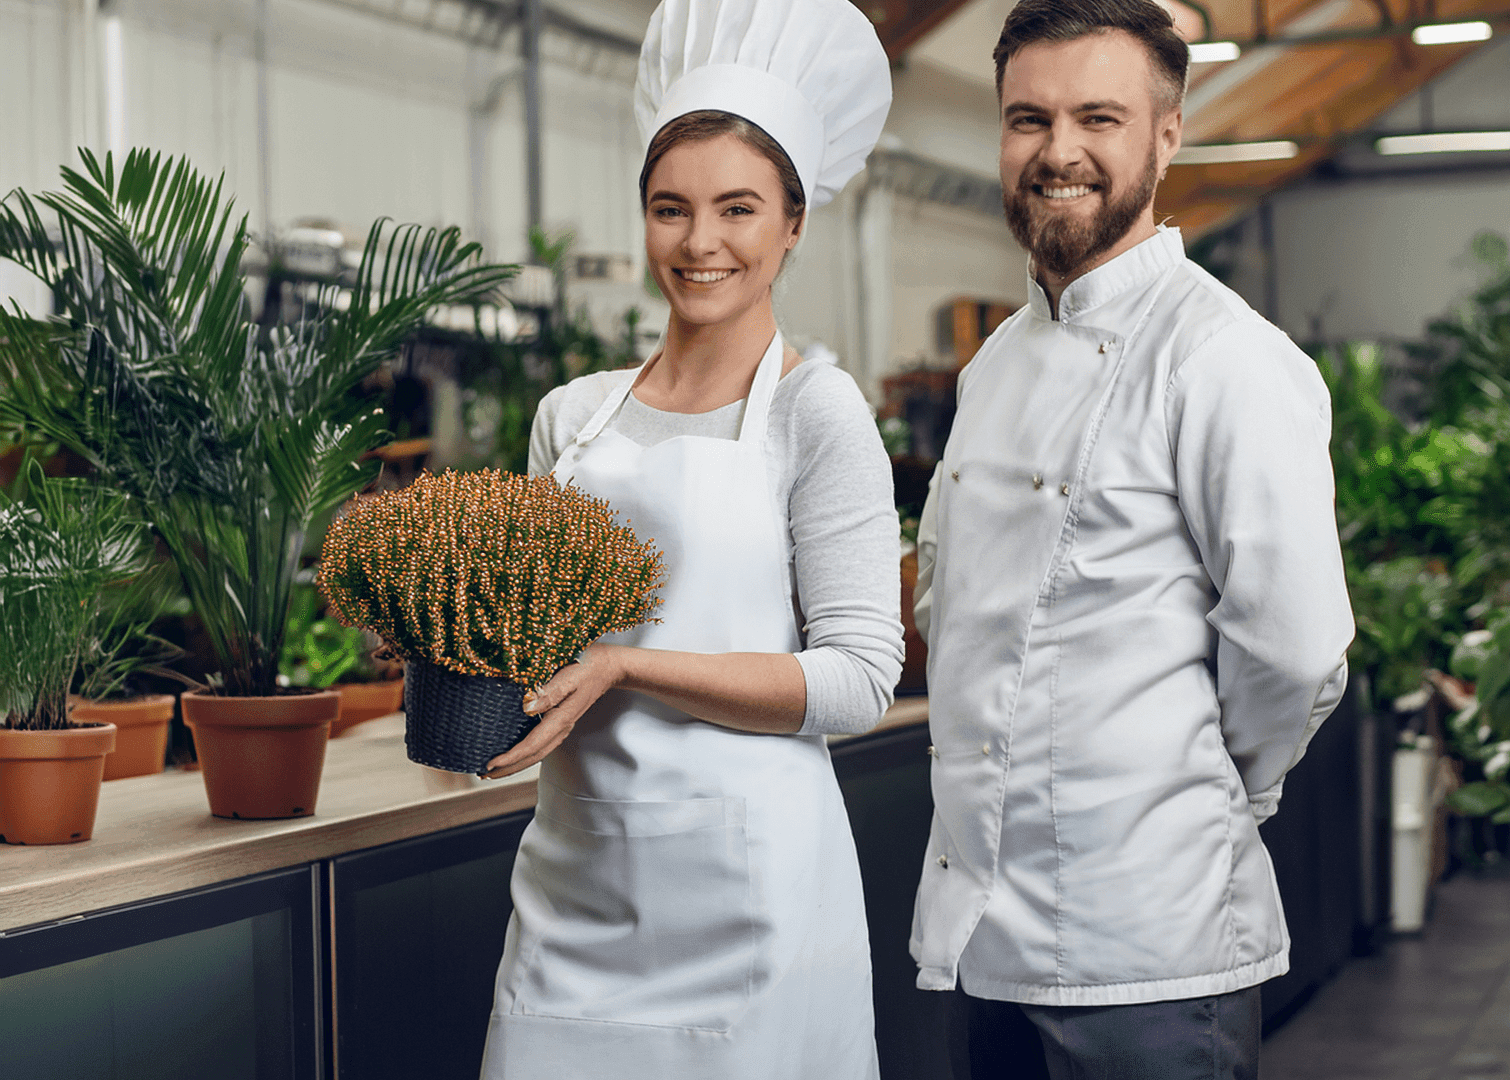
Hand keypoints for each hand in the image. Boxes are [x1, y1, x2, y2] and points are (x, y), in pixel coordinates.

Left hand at [481, 644, 623, 778]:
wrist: (609, 666)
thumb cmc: (588, 666)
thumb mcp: (569, 675)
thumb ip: (549, 692)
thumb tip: (526, 707)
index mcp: (561, 718)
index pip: (532, 745)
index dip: (510, 757)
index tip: (490, 764)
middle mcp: (562, 727)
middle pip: (533, 756)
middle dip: (509, 768)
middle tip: (484, 774)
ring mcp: (563, 726)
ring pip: (537, 753)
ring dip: (516, 764)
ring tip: (495, 769)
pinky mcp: (561, 722)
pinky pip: (541, 744)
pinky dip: (526, 753)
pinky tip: (515, 752)